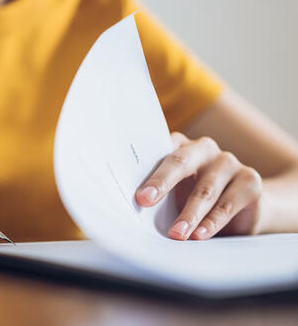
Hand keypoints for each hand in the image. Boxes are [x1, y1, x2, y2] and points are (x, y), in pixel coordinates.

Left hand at [135, 132, 262, 239]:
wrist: (242, 210)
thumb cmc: (193, 199)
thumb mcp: (173, 195)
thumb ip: (157, 194)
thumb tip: (132, 210)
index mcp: (179, 146)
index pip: (158, 151)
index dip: (145, 170)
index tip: (135, 193)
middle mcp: (203, 148)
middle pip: (181, 162)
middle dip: (161, 182)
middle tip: (145, 201)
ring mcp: (228, 162)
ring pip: (205, 188)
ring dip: (189, 213)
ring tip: (176, 234)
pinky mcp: (249, 180)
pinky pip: (228, 203)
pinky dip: (212, 221)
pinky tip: (200, 235)